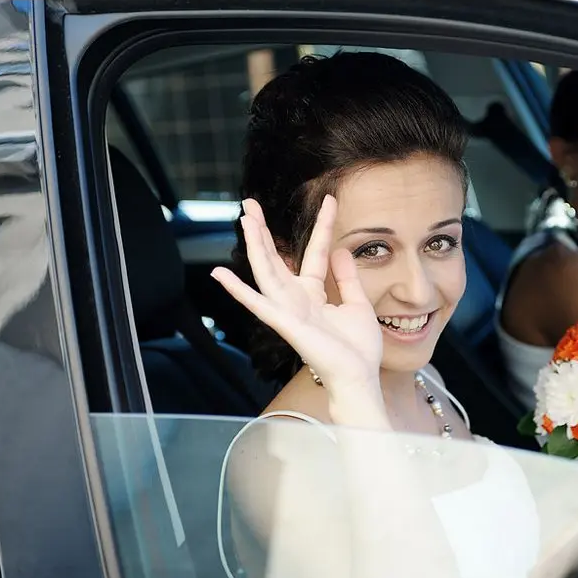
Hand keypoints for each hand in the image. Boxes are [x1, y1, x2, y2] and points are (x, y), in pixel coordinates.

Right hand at [212, 196, 383, 392]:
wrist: (358, 377)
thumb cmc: (358, 349)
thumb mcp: (358, 304)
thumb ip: (347, 278)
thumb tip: (341, 250)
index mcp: (314, 295)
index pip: (315, 252)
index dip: (323, 226)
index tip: (331, 200)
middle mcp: (296, 299)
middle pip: (276, 258)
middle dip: (265, 230)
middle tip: (251, 202)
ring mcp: (288, 311)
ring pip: (265, 272)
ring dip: (254, 245)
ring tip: (245, 218)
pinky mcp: (285, 324)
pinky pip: (258, 304)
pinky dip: (238, 290)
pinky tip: (219, 274)